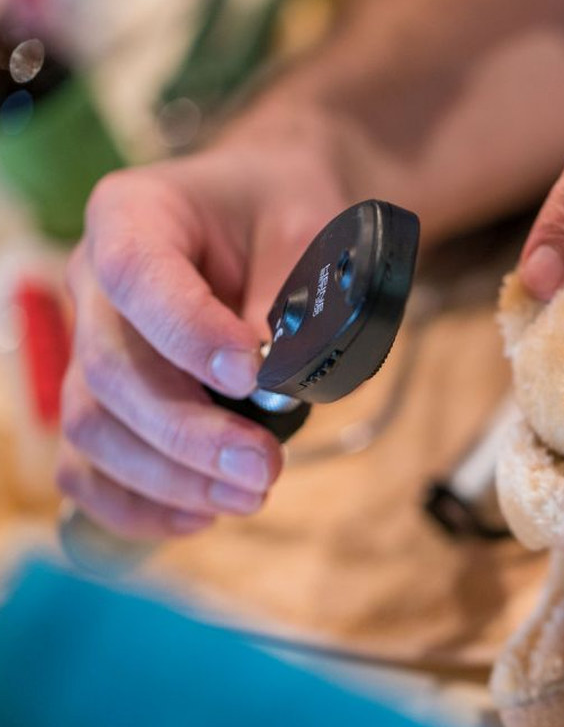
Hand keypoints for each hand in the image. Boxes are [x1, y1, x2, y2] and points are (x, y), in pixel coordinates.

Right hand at [58, 117, 347, 538]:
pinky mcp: (106, 398)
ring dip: (169, 478)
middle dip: (188, 433)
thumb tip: (273, 384)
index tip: (250, 377)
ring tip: (250, 495)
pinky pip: (89, 466)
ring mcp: (92, 342)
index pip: (136, 275)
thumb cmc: (290, 211)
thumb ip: (291, 297)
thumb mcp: (311, 228)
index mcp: (135, 214)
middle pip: (109, 371)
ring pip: (93, 428)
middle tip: (265, 467)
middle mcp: (94, 280)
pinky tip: (200, 516)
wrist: (277, 213)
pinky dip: (136, 503)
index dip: (186, 333)